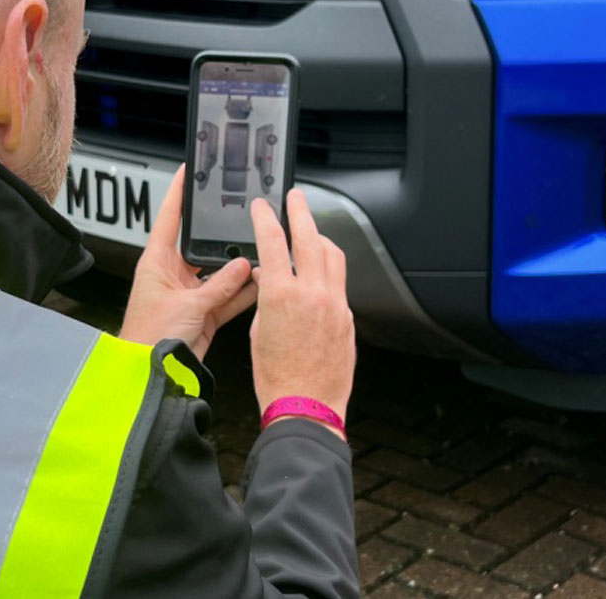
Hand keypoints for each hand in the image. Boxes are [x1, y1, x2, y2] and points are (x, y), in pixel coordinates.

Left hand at [119, 166, 257, 357]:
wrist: (150, 373)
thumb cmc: (149, 337)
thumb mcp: (188, 304)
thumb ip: (219, 284)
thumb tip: (242, 265)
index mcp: (157, 263)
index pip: (169, 218)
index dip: (178, 193)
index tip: (188, 171)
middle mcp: (172, 275)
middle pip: (200, 246)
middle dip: (221, 237)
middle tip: (241, 220)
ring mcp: (189, 295)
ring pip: (219, 273)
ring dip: (237, 269)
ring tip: (259, 255)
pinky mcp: (202, 314)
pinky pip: (227, 297)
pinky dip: (242, 293)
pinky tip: (259, 285)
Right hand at [249, 189, 355, 427]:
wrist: (306, 407)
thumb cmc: (276, 378)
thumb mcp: (258, 332)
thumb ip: (265, 299)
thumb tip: (268, 279)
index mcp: (282, 296)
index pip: (273, 242)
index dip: (266, 217)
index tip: (262, 206)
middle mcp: (313, 294)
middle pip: (310, 238)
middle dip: (301, 212)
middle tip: (295, 197)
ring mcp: (335, 305)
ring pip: (333, 256)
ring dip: (320, 238)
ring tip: (310, 232)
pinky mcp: (347, 319)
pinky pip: (339, 284)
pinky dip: (327, 272)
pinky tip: (318, 275)